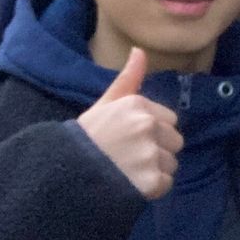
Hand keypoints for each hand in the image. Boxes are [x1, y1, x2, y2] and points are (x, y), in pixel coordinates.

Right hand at [76, 48, 182, 199]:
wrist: (64, 174)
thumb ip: (127, 79)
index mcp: (138, 105)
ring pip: (171, 163)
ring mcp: (150, 154)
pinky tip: (131, 185)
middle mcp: (147, 126)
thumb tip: (140, 50)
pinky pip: (166, 183)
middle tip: (129, 157)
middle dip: (158, 150)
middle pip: (175, 141)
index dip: (153, 132)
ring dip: (155, 170)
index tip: (130, 139)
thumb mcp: (105, 104)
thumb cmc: (85, 139)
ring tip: (128, 172)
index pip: (169, 120)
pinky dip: (152, 188)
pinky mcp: (152, 181)